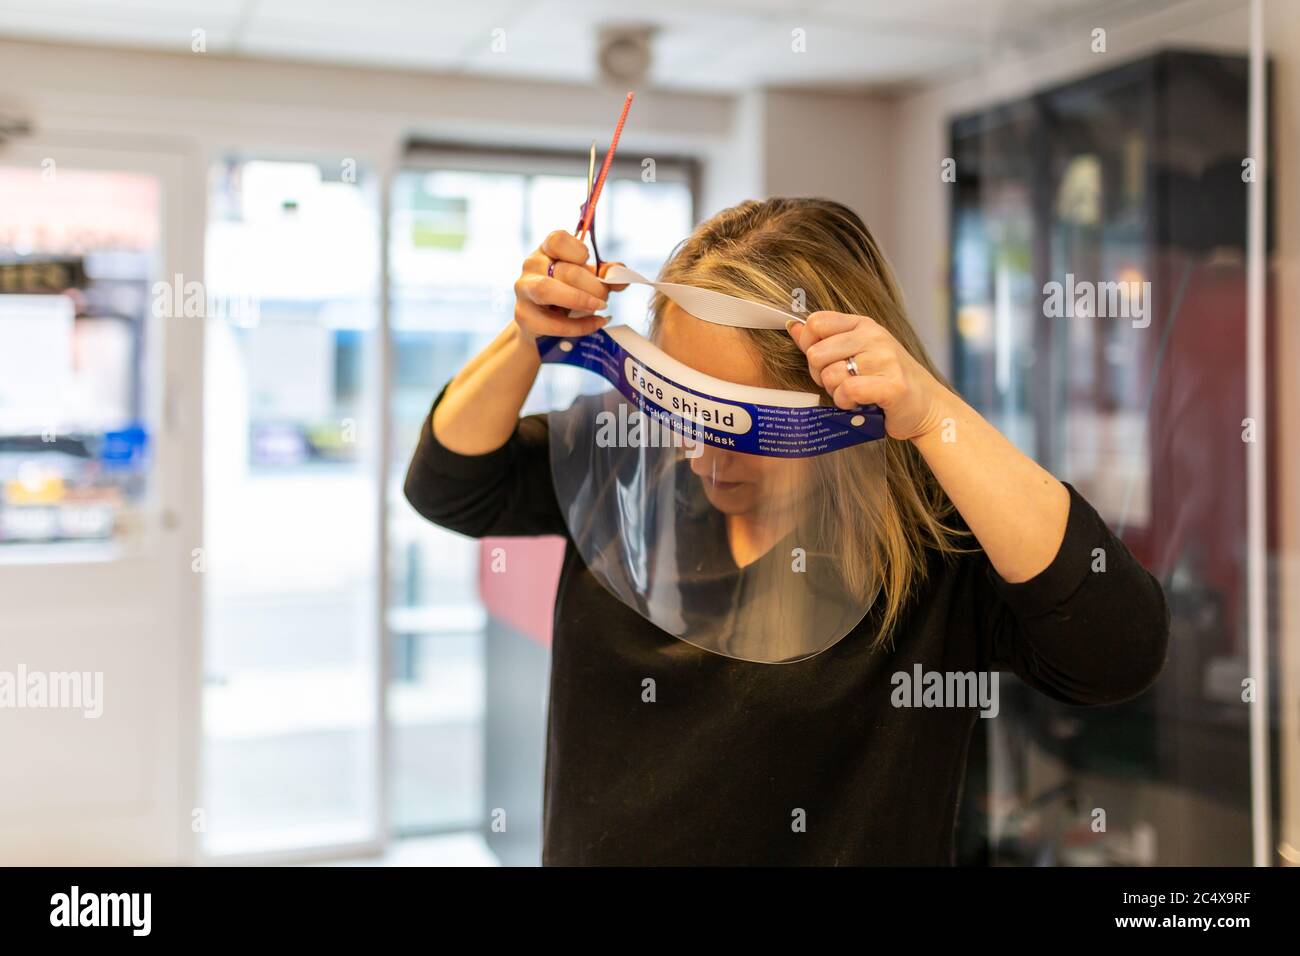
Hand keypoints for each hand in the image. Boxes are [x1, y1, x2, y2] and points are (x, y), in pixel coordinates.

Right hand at [514, 230, 626, 341]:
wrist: (543, 327)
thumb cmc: (567, 297)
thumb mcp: (588, 281)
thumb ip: (606, 276)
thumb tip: (622, 275)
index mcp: (547, 250)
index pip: (558, 240)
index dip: (579, 251)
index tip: (590, 264)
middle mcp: (532, 265)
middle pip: (565, 270)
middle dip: (593, 286)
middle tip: (604, 297)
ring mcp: (524, 290)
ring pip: (547, 290)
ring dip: (580, 300)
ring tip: (600, 307)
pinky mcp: (525, 316)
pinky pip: (553, 322)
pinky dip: (580, 326)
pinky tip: (596, 323)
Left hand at [787, 311, 955, 441]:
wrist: (927, 405)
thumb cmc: (887, 380)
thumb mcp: (857, 352)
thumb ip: (825, 340)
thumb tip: (792, 326)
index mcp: (863, 325)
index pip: (816, 322)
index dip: (809, 346)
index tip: (824, 362)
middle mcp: (874, 337)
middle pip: (816, 353)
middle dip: (820, 375)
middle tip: (840, 383)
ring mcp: (885, 359)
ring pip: (830, 375)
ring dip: (835, 392)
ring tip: (853, 394)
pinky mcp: (892, 386)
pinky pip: (848, 391)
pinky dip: (847, 403)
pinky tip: (859, 404)